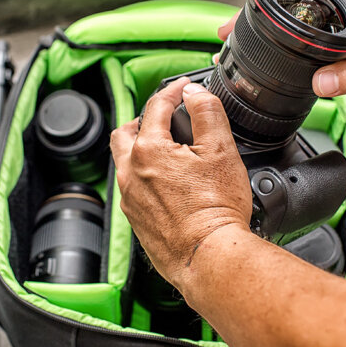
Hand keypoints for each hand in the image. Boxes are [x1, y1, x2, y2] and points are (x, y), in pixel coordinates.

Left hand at [110, 78, 251, 290]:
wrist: (208, 258)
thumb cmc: (215, 209)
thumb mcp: (220, 149)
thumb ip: (207, 112)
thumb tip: (195, 93)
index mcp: (148, 150)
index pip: (156, 107)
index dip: (172, 91)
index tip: (182, 89)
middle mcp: (131, 173)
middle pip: (124, 134)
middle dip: (142, 120)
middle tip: (162, 118)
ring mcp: (131, 200)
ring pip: (125, 164)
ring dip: (139, 150)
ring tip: (164, 150)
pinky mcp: (136, 222)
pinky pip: (132, 191)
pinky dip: (143, 178)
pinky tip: (165, 185)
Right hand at [216, 0, 345, 123]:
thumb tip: (320, 81)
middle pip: (298, 11)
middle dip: (264, 18)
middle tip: (234, 29)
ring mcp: (345, 43)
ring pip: (300, 39)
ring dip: (273, 45)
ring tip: (243, 51)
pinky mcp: (344, 69)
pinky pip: (310, 65)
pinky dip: (289, 69)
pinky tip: (274, 74)